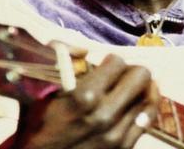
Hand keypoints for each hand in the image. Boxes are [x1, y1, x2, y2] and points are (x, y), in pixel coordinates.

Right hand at [14, 54, 159, 148]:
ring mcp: (116, 135)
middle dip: (131, 71)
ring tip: (128, 90)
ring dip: (138, 91)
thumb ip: (57, 61)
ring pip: (147, 97)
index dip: (111, 60)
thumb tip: (81, 48)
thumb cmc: (35, 128)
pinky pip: (147, 120)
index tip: (105, 65)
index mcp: (84, 98)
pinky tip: (133, 106)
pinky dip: (142, 109)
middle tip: (122, 75)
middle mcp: (105, 116)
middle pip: (141, 76)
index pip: (118, 63)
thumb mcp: (38, 92)